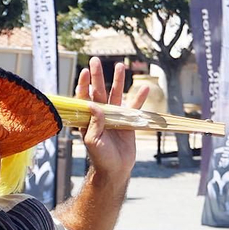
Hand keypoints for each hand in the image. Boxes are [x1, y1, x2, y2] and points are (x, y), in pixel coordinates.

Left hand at [75, 57, 143, 182]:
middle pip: (99, 91)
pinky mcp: (127, 122)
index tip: (85, 72)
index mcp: (88, 120)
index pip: (84, 98)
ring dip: (118, 81)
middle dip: (98, 76)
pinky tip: (144, 87)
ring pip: (116, 95)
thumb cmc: (100, 157)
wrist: (115, 169)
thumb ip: (94, 123)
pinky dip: (139, 98)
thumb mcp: (93, 141)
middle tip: (95, 60)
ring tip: (119, 66)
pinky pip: (134, 107)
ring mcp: (114, 117)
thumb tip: (93, 104)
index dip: (84, 85)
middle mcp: (100, 115)